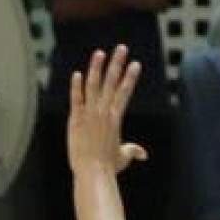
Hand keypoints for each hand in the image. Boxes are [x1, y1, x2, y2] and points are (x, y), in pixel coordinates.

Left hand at [64, 46, 147, 177]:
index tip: (135, 64)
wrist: (92, 171)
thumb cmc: (108, 166)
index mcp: (116, 117)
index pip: (125, 92)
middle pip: (112, 82)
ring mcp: (89, 114)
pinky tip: (78, 74)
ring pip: (93, 85)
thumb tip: (143, 154)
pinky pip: (76, 99)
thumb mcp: (122, 157)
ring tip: (100, 53)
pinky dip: (76, 86)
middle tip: (121, 48)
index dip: (130, 77)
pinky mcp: (76, 119)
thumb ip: (132, 151)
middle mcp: (104, 112)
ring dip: (97, 68)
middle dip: (117, 64)